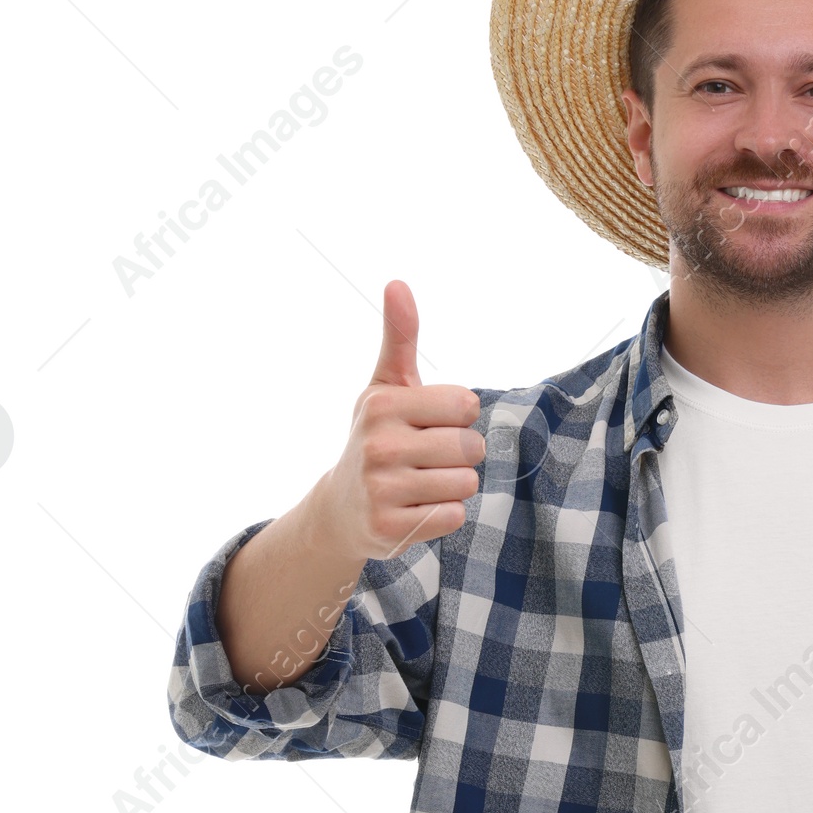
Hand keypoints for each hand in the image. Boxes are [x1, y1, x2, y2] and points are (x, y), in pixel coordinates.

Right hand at [318, 280, 485, 563]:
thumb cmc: (377, 436)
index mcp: (382, 404)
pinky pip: (453, 517)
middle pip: (471, 447)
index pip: (466, 404)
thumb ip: (398, 337)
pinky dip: (443, 515)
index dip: (457, 416)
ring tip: (420, 483)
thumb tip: (398, 283)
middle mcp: (378, 445)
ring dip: (453, 485)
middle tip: (427, 458)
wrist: (341, 507)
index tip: (430, 422)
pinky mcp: (390, 529)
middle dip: (460, 454)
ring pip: (466, 483)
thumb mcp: (385, 385)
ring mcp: (381, 490)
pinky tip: (415, 508)